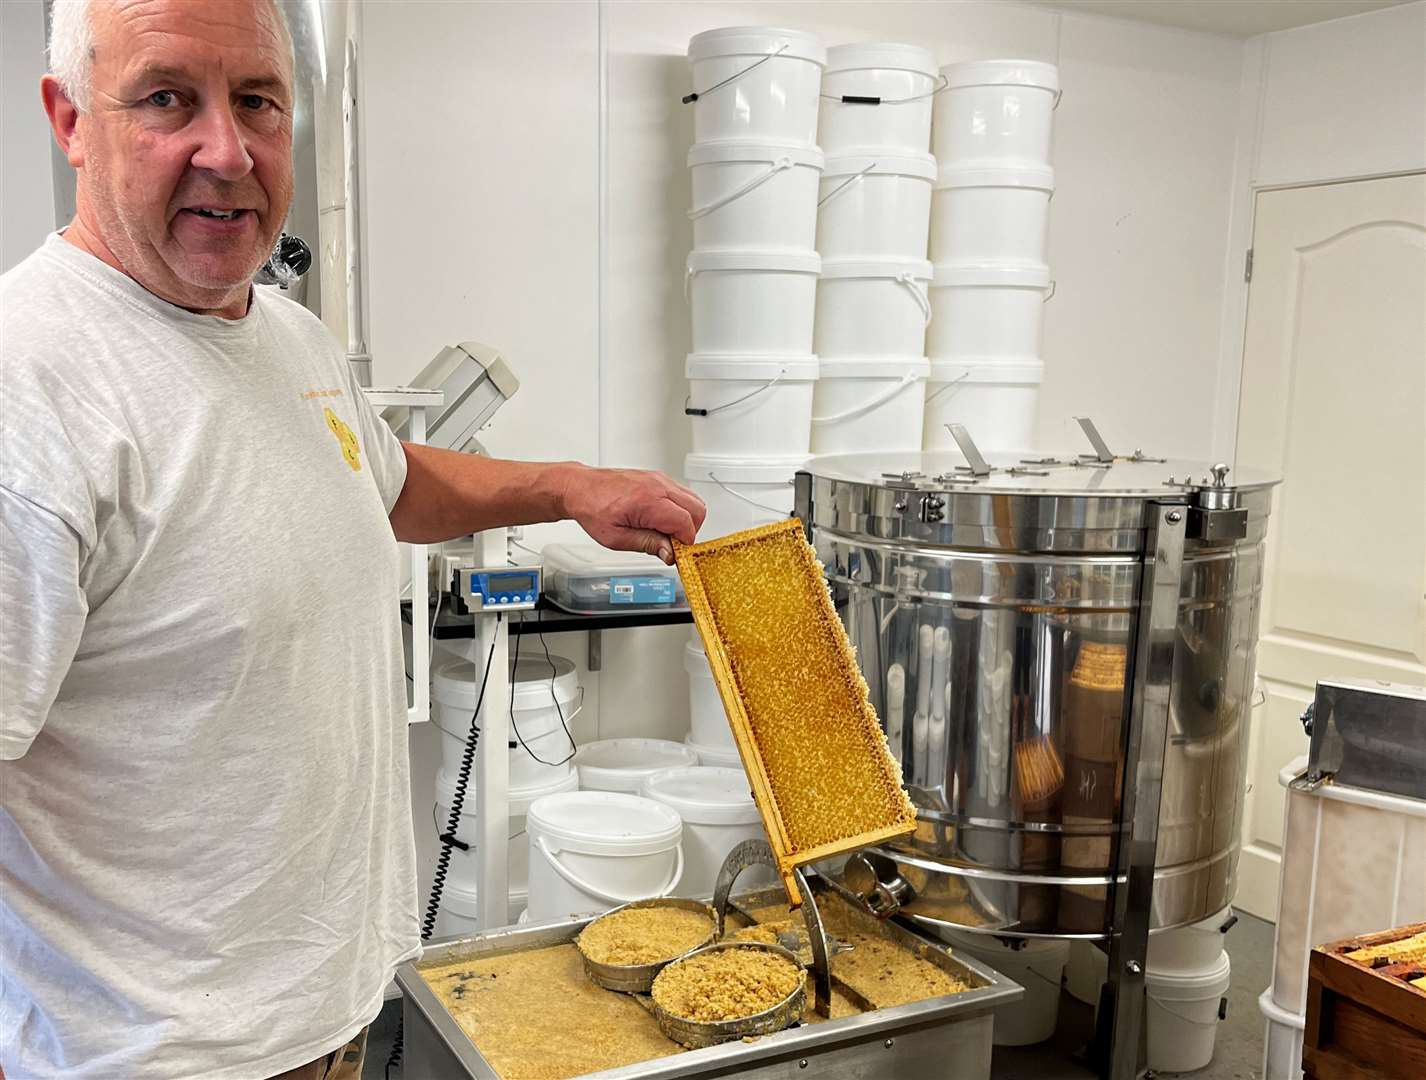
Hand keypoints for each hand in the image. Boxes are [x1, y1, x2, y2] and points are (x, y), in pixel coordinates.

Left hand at [560, 466, 705, 563]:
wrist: (580, 488)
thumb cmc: (592, 508)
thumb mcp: (616, 538)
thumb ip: (647, 545)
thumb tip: (670, 553)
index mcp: (648, 501)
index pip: (686, 524)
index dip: (684, 543)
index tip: (675, 553)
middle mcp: (657, 486)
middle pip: (697, 510)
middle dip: (690, 531)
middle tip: (672, 544)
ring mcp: (659, 479)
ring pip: (693, 500)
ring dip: (686, 519)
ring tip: (665, 532)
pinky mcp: (657, 478)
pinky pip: (681, 493)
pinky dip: (678, 509)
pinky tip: (661, 519)